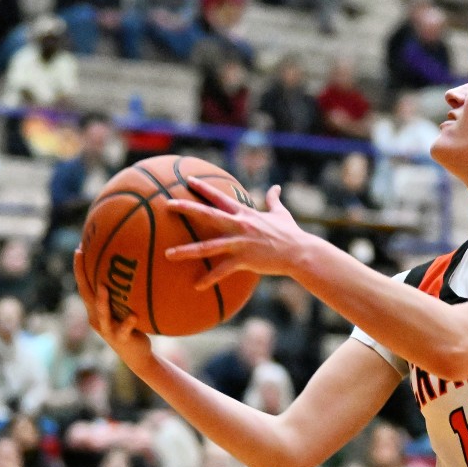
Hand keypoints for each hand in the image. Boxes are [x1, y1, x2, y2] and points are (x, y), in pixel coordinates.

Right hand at [75, 250, 153, 370]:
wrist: (138, 354)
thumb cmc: (132, 325)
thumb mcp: (125, 306)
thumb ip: (123, 291)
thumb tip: (132, 266)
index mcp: (96, 309)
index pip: (85, 285)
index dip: (80, 268)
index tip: (79, 248)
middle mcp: (97, 317)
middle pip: (86, 294)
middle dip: (82, 274)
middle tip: (81, 254)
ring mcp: (108, 329)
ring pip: (102, 314)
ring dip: (102, 301)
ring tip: (104, 287)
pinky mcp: (121, 339)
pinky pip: (124, 330)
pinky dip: (128, 323)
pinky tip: (133, 316)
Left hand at [164, 179, 305, 286]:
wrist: (299, 252)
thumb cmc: (291, 233)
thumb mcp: (281, 213)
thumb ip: (275, 199)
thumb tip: (277, 187)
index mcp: (245, 213)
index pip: (220, 197)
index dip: (203, 188)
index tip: (187, 181)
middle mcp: (239, 225)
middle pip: (208, 215)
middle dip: (187, 209)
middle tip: (167, 204)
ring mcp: (240, 243)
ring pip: (208, 246)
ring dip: (187, 250)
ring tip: (168, 254)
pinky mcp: (244, 259)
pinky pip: (222, 270)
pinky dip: (209, 278)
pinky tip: (196, 286)